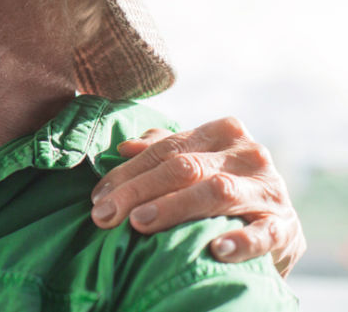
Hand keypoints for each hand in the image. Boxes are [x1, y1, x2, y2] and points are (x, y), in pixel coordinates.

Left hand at [89, 117, 305, 276]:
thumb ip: (163, 150)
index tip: (98, 198)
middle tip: (106, 214)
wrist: (277, 228)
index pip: (166, 150)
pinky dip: (240, 241)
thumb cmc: (225, 190)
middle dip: (138, 190)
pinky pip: (263, 233)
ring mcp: (268, 191)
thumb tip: (124, 146)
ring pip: (216, 191)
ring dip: (174, 207)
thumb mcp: (196, 163)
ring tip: (140, 223)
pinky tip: (217, 249)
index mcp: (222, 133)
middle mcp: (247, 155)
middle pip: (183, 168)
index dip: (127, 173)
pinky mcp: (285, 228)